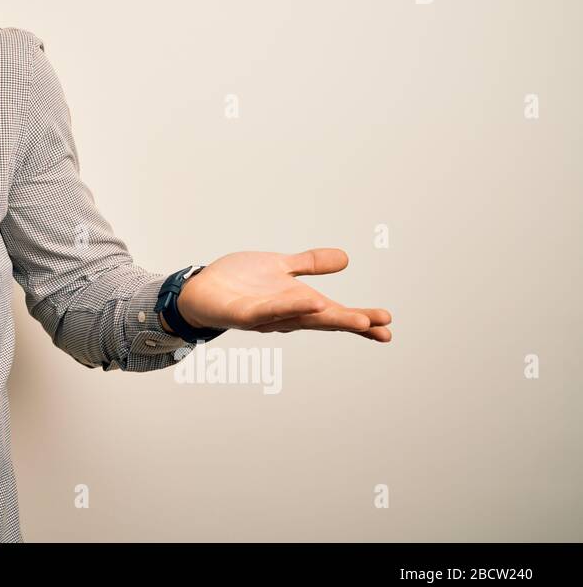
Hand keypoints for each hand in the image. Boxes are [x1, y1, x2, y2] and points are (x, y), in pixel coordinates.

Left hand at [175, 248, 390, 341]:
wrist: (200, 289)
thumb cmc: (239, 282)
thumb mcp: (281, 267)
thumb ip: (310, 264)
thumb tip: (346, 258)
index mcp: (296, 303)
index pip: (332, 312)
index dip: (359, 318)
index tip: (387, 323)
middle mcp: (284, 313)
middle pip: (322, 319)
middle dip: (351, 322)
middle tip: (382, 328)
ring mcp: (264, 316)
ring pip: (299, 318)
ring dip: (325, 317)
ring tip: (354, 318)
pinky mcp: (242, 314)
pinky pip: (266, 312)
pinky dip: (287, 308)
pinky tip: (308, 302)